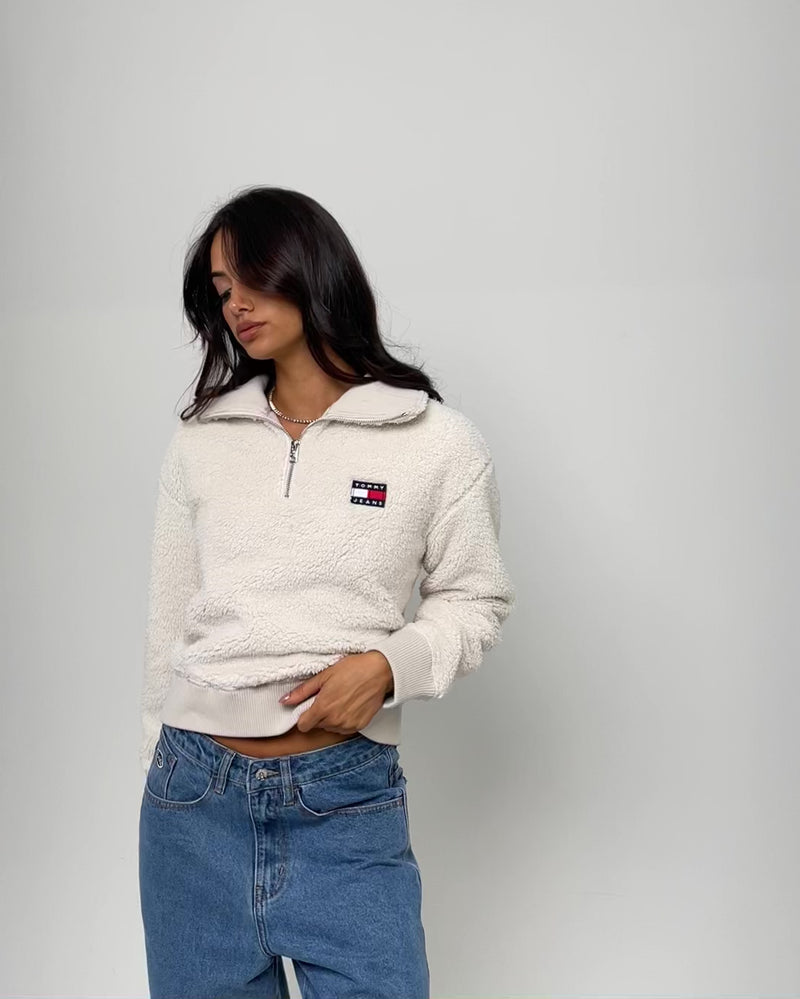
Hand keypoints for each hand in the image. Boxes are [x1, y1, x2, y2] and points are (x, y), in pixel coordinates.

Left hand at [279, 652, 394, 733]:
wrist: (380, 671)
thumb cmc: (354, 669)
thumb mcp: (324, 675)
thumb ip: (302, 691)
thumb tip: (285, 700)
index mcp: (323, 708)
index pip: (303, 725)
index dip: (303, 716)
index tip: (308, 708)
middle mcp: (334, 720)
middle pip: (317, 725)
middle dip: (319, 714)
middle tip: (328, 697)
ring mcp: (348, 725)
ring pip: (331, 727)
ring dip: (332, 718)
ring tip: (341, 700)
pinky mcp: (359, 726)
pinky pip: (345, 729)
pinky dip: (344, 720)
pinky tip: (350, 705)